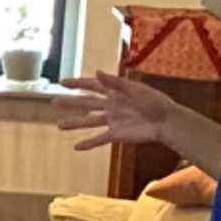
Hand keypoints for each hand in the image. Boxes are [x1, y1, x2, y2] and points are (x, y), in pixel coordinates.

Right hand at [55, 73, 179, 151]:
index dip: (77, 84)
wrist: (167, 122)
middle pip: (86, 103)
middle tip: (53, 101)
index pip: (91, 86)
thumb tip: (96, 72)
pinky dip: (89, 144)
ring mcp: (112, 121)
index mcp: (115, 92)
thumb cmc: (154, 101)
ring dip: (75, 123)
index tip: (62, 82)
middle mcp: (111, 106)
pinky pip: (99, 139)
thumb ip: (114, 83)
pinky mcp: (117, 135)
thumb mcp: (134, 90)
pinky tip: (77, 147)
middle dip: (70, 102)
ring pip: (89, 122)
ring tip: (59, 125)